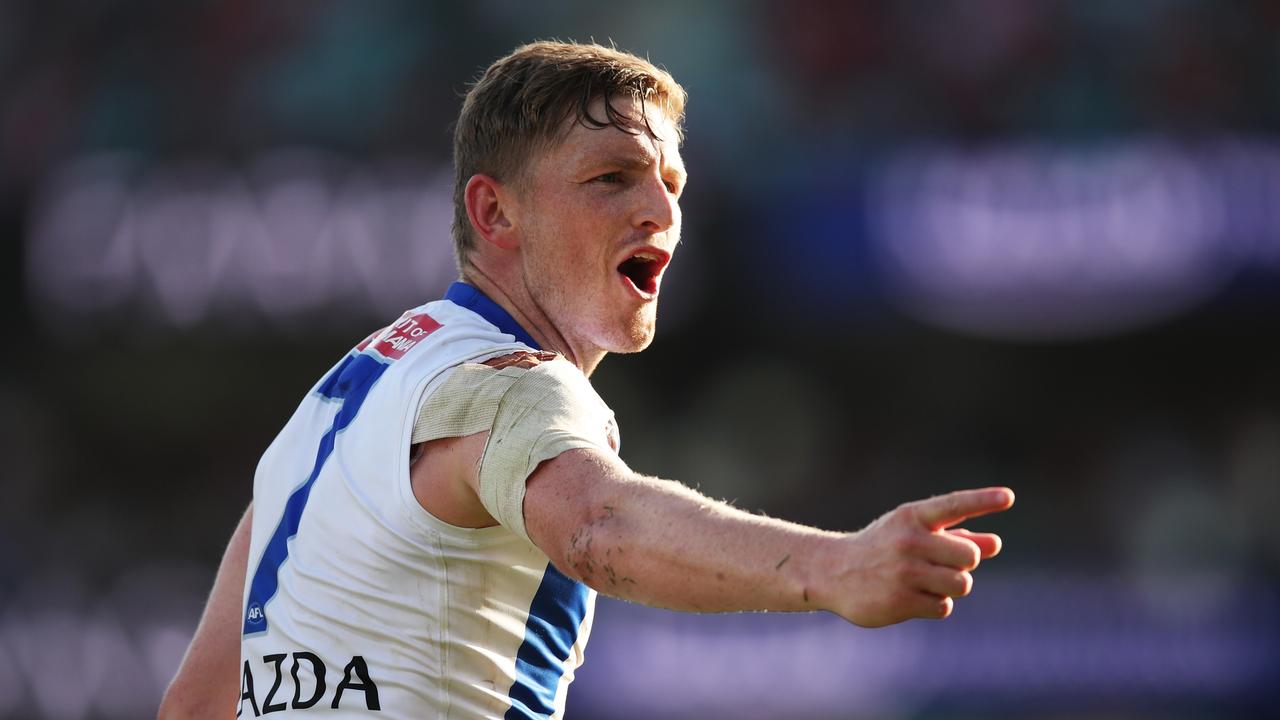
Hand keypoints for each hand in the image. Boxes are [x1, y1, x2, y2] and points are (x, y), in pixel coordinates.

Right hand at [817, 487, 1013, 626]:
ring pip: (961, 585)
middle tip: (943, 564)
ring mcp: (903, 572)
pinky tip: (914, 597)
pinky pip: (944, 606)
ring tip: (926, 582)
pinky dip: (936, 604)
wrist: (833, 572)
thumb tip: (994, 544)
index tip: (1009, 497)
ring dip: (951, 587)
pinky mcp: (900, 601)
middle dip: (964, 564)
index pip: (954, 505)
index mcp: (912, 517)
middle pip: (969, 557)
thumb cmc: (882, 549)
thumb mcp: (914, 535)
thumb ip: (955, 537)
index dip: (983, 500)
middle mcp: (908, 541)